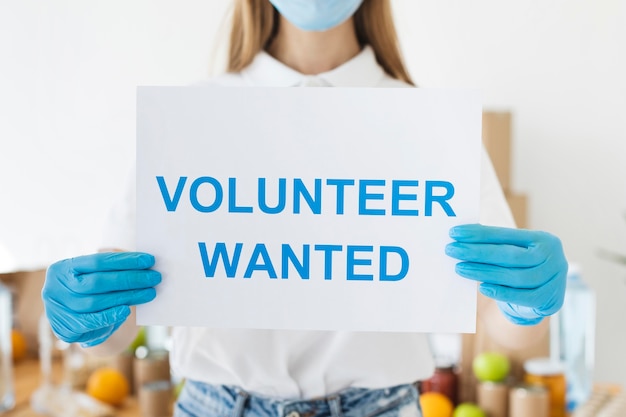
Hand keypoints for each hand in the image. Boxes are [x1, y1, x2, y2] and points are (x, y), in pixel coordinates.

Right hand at [42, 252, 160, 346]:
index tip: (149, 260)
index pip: (98, 261)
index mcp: (63, 269)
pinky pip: (91, 321)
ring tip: (149, 292)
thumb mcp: (94, 276)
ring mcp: (58, 310)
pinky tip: (127, 309)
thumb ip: (111, 269)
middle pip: (98, 282)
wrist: (74, 321)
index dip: (125, 260)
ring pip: (96, 302)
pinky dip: (110, 315)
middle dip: (130, 278)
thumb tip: (144, 263)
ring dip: (127, 296)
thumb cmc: (90, 291)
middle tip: (154, 277)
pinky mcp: (65, 329)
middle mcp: (55, 288)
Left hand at [445, 224, 567, 324]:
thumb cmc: (523, 267)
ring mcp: (554, 280)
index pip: (506, 235)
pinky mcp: (550, 300)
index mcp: (543, 239)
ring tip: (460, 268)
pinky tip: (482, 287)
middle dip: (477, 252)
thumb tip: (462, 238)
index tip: (455, 233)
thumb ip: (496, 245)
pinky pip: (522, 297)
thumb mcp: (516, 251)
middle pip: (510, 255)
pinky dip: (501, 293)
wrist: (547, 295)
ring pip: (514, 277)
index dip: (479, 234)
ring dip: (484, 272)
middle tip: (452, 250)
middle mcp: (552, 257)